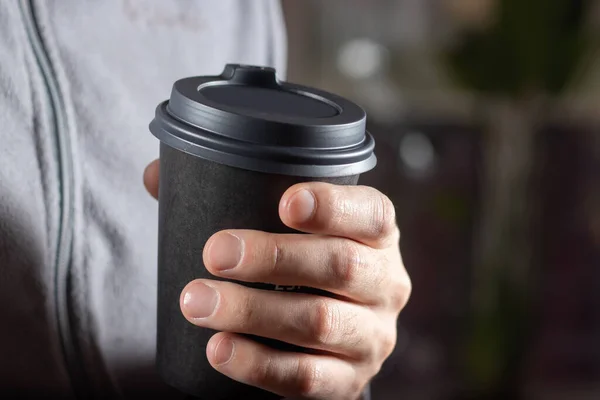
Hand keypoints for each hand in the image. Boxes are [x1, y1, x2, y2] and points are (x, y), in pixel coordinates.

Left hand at [144, 160, 410, 399]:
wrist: (331, 335)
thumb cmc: (302, 265)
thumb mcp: (290, 229)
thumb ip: (229, 194)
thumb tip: (157, 176)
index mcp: (377, 236)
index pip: (372, 214)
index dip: (333, 206)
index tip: (284, 202)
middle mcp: (386, 284)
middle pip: (341, 266)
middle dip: (274, 258)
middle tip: (215, 253)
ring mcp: (372, 336)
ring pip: (318, 323)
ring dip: (253, 312)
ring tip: (196, 302)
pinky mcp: (349, 381)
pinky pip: (306, 378)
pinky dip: (259, 364)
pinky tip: (219, 349)